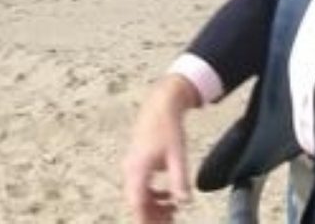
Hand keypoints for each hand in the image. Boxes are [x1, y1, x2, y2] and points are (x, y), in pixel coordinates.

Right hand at [123, 74, 200, 222]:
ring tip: (173, 212)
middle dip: (152, 216)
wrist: (161, 104)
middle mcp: (130, 170)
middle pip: (137, 202)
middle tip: (171, 222)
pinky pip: (141, 186)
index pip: (137, 203)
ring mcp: (132, 165)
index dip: (145, 220)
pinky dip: (154, 195)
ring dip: (154, 206)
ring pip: (139, 195)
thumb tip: (183, 202)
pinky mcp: (137, 162)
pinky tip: (169, 195)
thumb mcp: (177, 155)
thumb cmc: (168, 128)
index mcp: (138, 169)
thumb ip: (179, 180)